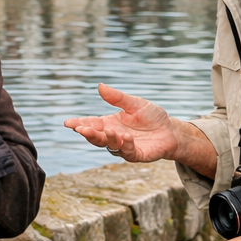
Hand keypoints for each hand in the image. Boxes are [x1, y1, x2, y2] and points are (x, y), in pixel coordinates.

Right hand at [64, 84, 215, 174]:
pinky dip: (126, 145)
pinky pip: (128, 152)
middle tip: (81, 129)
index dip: (80, 124)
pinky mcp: (137, 155)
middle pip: (97, 137)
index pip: (92, 124)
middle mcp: (114, 136)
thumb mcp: (134, 103)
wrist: (171, 130)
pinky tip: (126, 137)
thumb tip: (100, 86)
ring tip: (111, 131)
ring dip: (108, 139)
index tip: (68, 123)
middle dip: (89, 134)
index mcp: (110, 123)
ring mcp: (124, 147)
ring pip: (111, 146)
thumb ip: (117, 98)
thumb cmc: (152, 117)